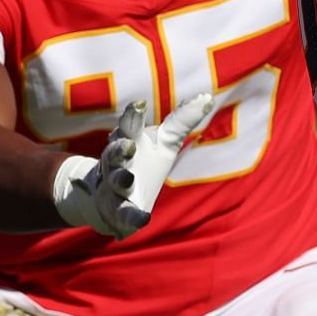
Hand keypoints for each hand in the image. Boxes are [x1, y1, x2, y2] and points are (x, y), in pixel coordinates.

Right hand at [59, 94, 214, 238]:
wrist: (109, 201)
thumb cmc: (141, 163)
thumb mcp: (162, 142)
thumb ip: (182, 120)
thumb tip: (207, 97)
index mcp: (128, 142)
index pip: (129, 126)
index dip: (133, 115)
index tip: (140, 104)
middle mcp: (118, 163)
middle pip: (115, 153)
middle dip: (120, 148)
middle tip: (129, 145)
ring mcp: (116, 188)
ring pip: (116, 181)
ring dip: (120, 178)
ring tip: (128, 177)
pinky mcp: (120, 213)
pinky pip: (125, 215)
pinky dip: (133, 217)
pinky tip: (143, 219)